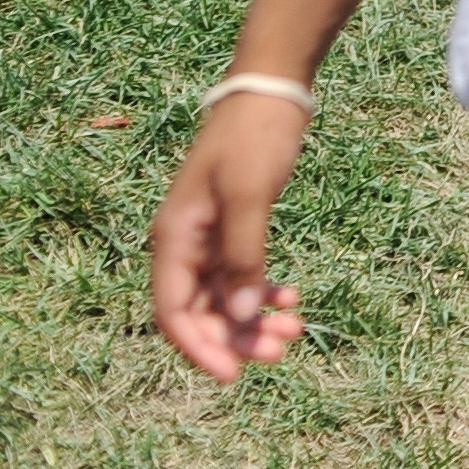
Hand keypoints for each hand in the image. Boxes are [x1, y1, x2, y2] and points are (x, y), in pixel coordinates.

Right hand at [150, 92, 313, 379]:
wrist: (272, 92)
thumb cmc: (255, 137)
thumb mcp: (249, 194)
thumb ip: (244, 255)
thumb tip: (242, 316)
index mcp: (174, 238)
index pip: (173, 311)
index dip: (199, 347)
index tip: (232, 376)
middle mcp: (185, 244)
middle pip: (201, 311)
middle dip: (236, 337)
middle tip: (280, 352)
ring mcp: (209, 238)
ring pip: (225, 297)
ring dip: (254, 320)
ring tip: (295, 331)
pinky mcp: (233, 229)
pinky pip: (241, 276)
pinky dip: (263, 292)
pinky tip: (292, 299)